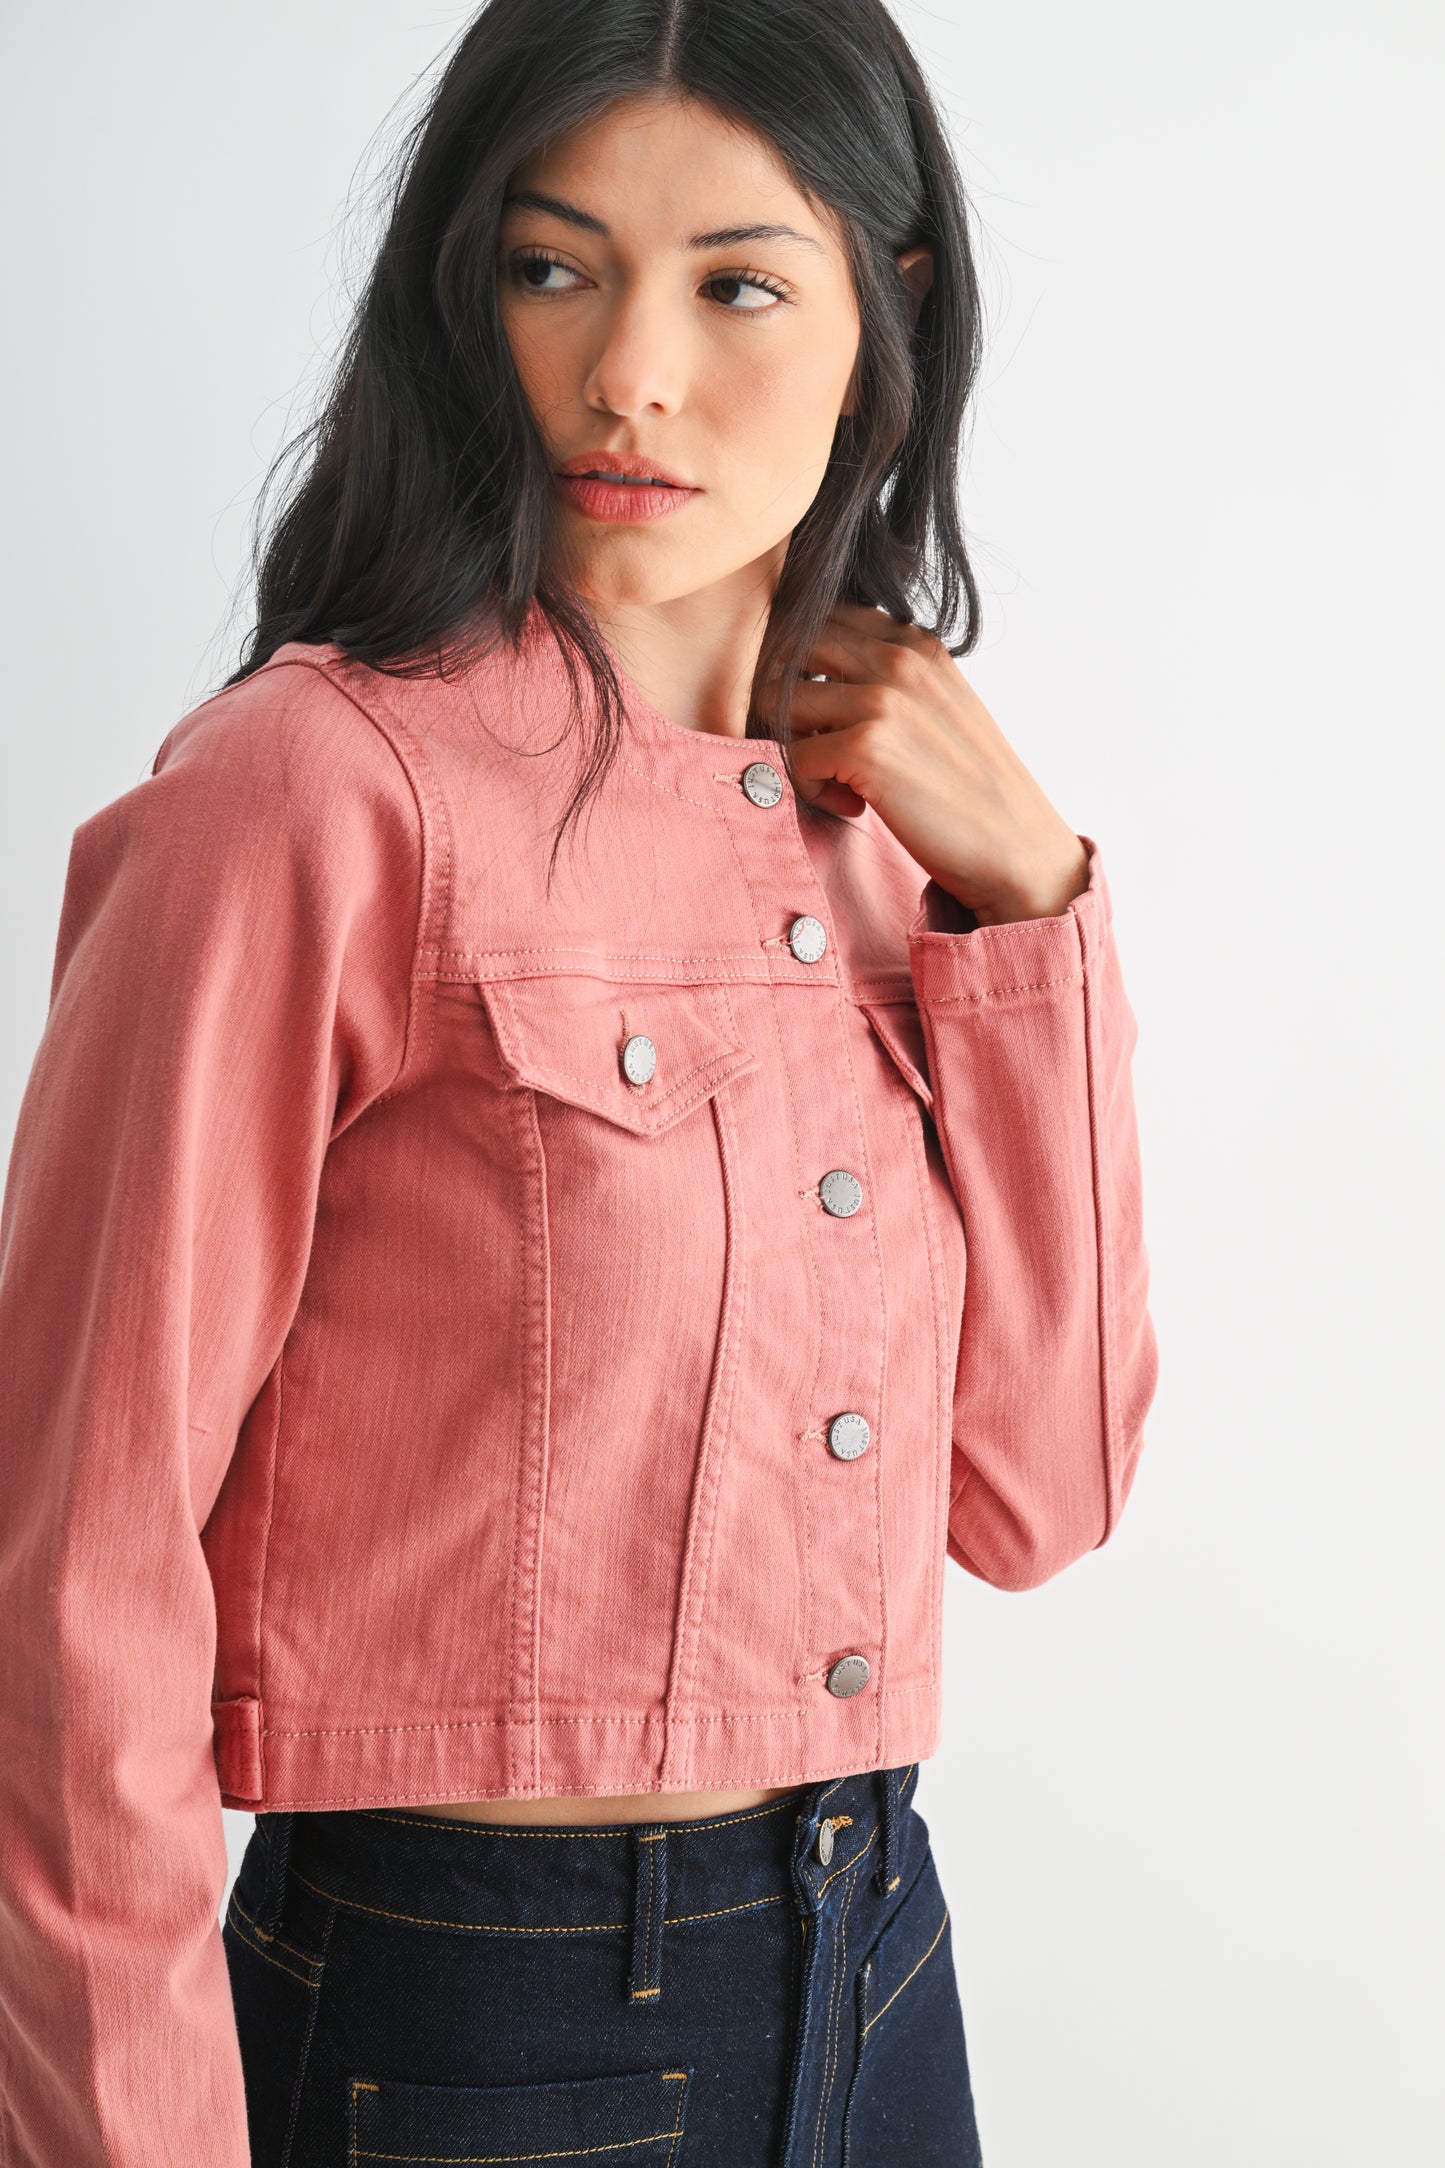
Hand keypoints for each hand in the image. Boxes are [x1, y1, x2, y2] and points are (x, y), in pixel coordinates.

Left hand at [771, 601, 1090, 925]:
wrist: (1016, 846)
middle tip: (809, 744)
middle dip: (779, 696)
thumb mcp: (938, 704)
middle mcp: (897, 657)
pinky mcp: (865, 747)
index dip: (798, 661)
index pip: (821, 616)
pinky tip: (854, 806)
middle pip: (787, 649)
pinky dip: (811, 789)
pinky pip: (791, 756)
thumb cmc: (970, 786)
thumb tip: (815, 674)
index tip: (814, 711)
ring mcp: (881, 699)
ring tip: (835, 778)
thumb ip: (890, 676)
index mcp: (915, 641)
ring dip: (793, 743)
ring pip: (778, 700)